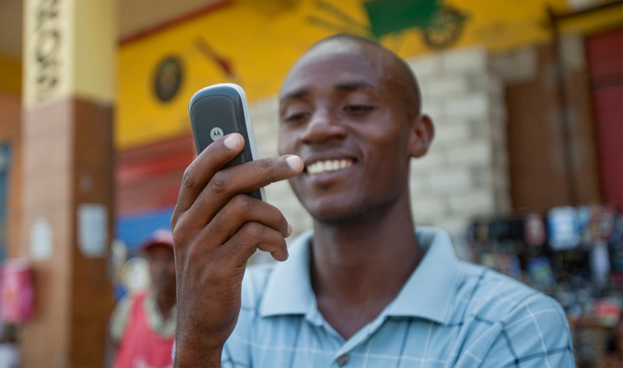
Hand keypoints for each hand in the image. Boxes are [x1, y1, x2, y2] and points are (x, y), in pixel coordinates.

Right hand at [171, 133, 303, 366]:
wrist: (200, 324)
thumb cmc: (212, 273)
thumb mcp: (208, 239)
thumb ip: (221, 210)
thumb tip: (255, 174)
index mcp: (182, 216)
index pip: (194, 174)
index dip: (215, 151)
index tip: (241, 136)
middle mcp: (185, 229)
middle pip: (225, 183)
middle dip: (265, 168)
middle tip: (295, 164)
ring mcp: (199, 249)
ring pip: (245, 208)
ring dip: (276, 215)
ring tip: (285, 229)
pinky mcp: (217, 270)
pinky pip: (254, 236)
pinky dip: (275, 239)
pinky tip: (278, 252)